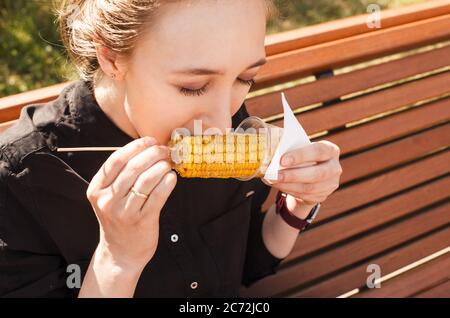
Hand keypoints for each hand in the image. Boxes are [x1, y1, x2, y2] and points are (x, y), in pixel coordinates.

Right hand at [86, 137, 176, 269]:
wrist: (121, 252)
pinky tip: (172, 177)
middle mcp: (107, 200)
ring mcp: (124, 212)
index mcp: (96, 189)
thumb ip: (121, 175)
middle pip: (132, 168)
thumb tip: (147, 148)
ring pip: (146, 180)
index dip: (135, 147)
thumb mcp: (110, 196)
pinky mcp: (142, 221)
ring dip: (161, 166)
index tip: (150, 141)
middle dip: (152, 154)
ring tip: (168, 164)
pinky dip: (168, 182)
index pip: (116, 160)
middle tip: (164, 150)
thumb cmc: (119, 218)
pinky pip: (158, 195)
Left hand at [264, 140, 341, 215]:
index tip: (282, 160)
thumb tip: (272, 148)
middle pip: (317, 174)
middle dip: (293, 175)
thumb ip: (291, 147)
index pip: (318, 151)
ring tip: (272, 181)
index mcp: (331, 150)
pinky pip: (304, 196)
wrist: (309, 173)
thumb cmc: (302, 156)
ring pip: (309, 188)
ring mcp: (331, 184)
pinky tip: (277, 185)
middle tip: (274, 175)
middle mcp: (335, 167)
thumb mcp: (300, 148)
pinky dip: (288, 191)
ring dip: (288, 185)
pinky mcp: (322, 196)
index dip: (301, 155)